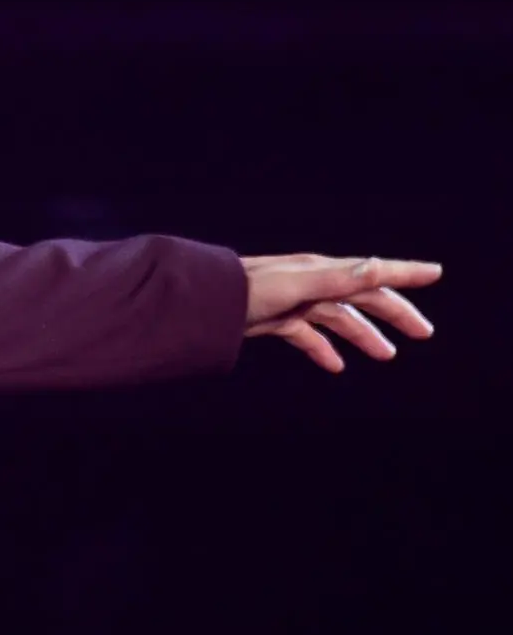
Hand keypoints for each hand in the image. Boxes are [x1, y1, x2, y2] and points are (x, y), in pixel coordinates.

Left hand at [241, 253, 440, 372]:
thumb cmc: (244, 289)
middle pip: (362, 297)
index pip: (372, 271)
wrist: (200, 302)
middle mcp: (311, 282)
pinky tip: (335, 366)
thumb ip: (336, 278)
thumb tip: (377, 268)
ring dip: (363, 335)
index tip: (435, 273)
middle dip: (394, 313)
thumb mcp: (295, 285)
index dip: (405, 273)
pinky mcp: (275, 319)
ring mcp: (293, 301)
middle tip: (422, 333)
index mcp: (321, 270)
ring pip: (337, 318)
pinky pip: (306, 334)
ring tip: (385, 355)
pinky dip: (322, 348)